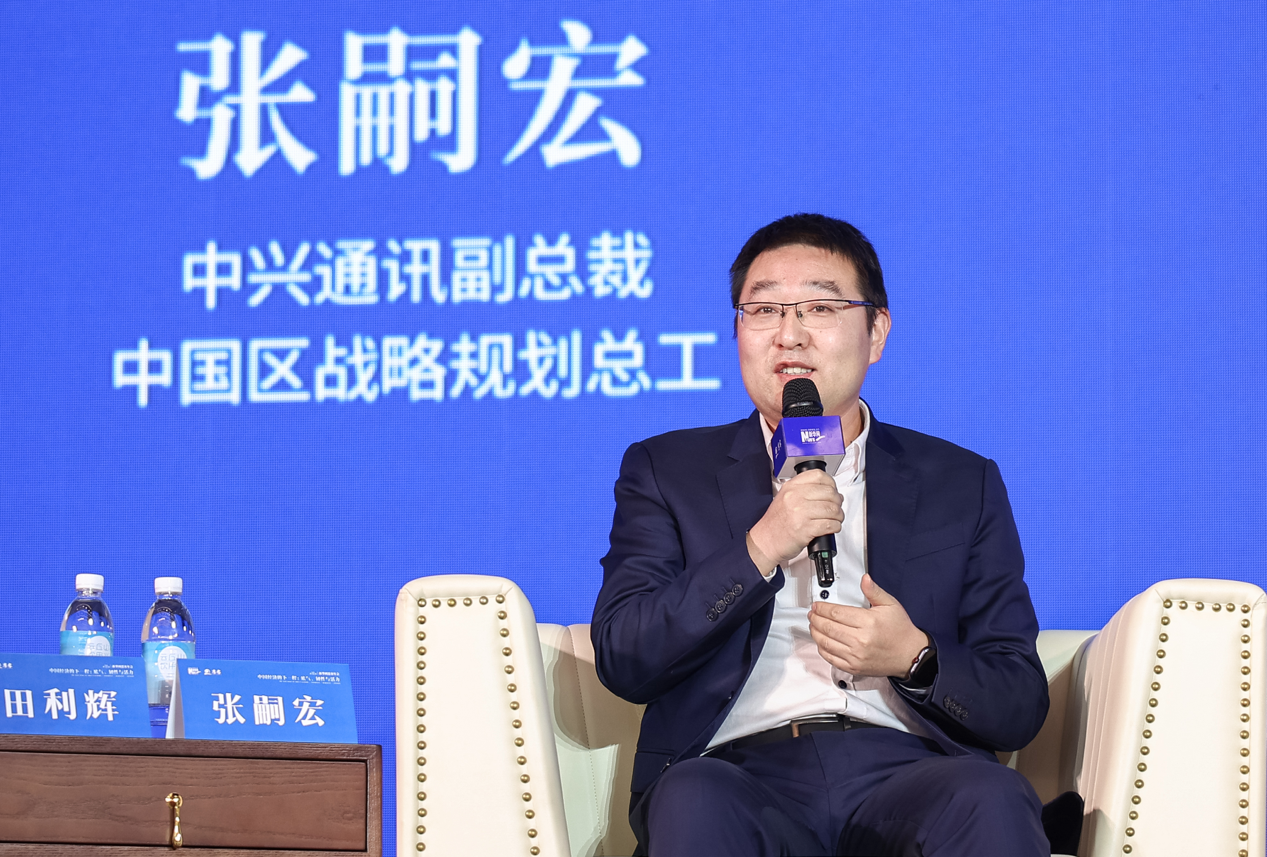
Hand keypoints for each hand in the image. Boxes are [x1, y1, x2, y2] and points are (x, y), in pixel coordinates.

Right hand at [747, 469, 843, 571]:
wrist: (765, 542)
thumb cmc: (776, 523)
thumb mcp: (785, 498)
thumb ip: (805, 492)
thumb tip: (831, 492)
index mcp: (791, 487)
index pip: (818, 475)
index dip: (830, 483)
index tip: (832, 490)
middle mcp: (795, 497)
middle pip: (829, 492)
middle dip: (837, 502)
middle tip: (836, 508)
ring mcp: (800, 513)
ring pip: (832, 509)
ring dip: (838, 516)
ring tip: (835, 519)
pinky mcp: (805, 529)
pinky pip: (830, 524)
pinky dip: (835, 527)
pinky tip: (831, 527)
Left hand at [807, 574, 927, 677]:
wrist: (909, 655)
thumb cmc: (900, 630)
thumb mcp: (890, 605)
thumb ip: (874, 591)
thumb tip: (864, 579)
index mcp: (868, 622)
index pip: (836, 613)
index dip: (822, 608)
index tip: (817, 605)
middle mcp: (860, 640)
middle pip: (828, 627)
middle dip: (816, 618)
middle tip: (812, 614)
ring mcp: (856, 656)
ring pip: (826, 643)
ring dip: (815, 633)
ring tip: (813, 625)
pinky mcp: (854, 667)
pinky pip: (831, 658)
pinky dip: (822, 649)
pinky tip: (821, 641)